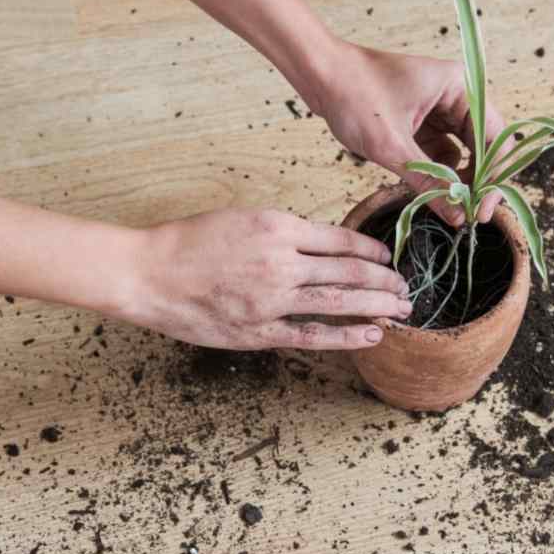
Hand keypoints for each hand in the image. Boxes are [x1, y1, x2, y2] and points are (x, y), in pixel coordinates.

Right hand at [127, 209, 410, 349]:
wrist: (148, 272)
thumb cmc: (188, 242)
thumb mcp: (240, 218)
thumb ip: (281, 232)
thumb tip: (320, 246)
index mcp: (276, 226)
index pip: (339, 238)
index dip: (370, 249)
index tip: (387, 255)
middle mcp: (280, 262)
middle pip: (348, 271)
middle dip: (383, 279)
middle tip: (406, 286)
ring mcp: (270, 300)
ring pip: (338, 302)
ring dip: (376, 305)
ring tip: (402, 308)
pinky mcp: (258, 331)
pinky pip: (311, 335)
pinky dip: (346, 336)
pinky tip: (372, 335)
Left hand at [308, 42, 505, 225]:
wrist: (317, 75)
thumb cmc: (353, 93)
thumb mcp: (391, 145)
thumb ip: (429, 181)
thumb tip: (457, 216)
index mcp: (460, 87)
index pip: (495, 138)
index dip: (494, 178)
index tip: (482, 211)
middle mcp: (457, 96)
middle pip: (484, 147)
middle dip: (478, 183)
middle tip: (470, 217)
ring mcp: (439, 110)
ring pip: (463, 153)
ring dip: (458, 181)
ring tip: (451, 210)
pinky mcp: (422, 124)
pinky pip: (441, 154)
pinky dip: (439, 174)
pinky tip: (433, 195)